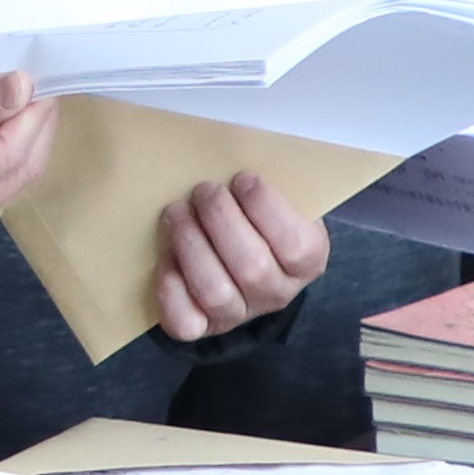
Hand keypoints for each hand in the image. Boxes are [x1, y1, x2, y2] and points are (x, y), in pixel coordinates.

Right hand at [0, 65, 55, 238]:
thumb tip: (23, 89)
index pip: (10, 155)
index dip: (32, 115)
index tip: (38, 74)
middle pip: (19, 171)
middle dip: (33, 126)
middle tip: (30, 79)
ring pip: (10, 175)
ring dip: (19, 135)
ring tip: (9, 94)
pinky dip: (0, 145)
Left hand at [146, 169, 329, 343]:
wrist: (246, 261)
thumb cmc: (259, 218)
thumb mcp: (280, 199)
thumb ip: (268, 185)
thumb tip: (237, 149)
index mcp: (307, 261)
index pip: (296, 245)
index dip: (266, 209)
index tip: (243, 178)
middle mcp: (277, 293)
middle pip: (250, 267)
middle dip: (220, 221)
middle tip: (204, 191)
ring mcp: (240, 313)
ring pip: (214, 291)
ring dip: (190, 245)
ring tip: (177, 213)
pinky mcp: (204, 326)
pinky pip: (185, 321)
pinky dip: (170, 288)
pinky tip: (166, 258)